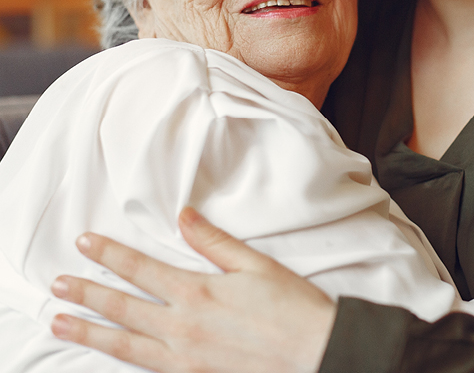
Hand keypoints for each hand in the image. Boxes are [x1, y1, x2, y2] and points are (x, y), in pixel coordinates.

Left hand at [50, 207, 335, 372]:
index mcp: (197, 292)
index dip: (110, 255)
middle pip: (123, 308)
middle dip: (86, 294)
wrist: (315, 356)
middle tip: (57, 285)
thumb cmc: (291, 309)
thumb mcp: (255, 265)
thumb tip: (184, 217)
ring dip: (90, 333)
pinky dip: (121, 360)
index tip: (85, 243)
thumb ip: (214, 242)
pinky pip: (146, 369)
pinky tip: (110, 354)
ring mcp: (184, 359)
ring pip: (124, 344)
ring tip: (61, 324)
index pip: (141, 269)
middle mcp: (182, 327)